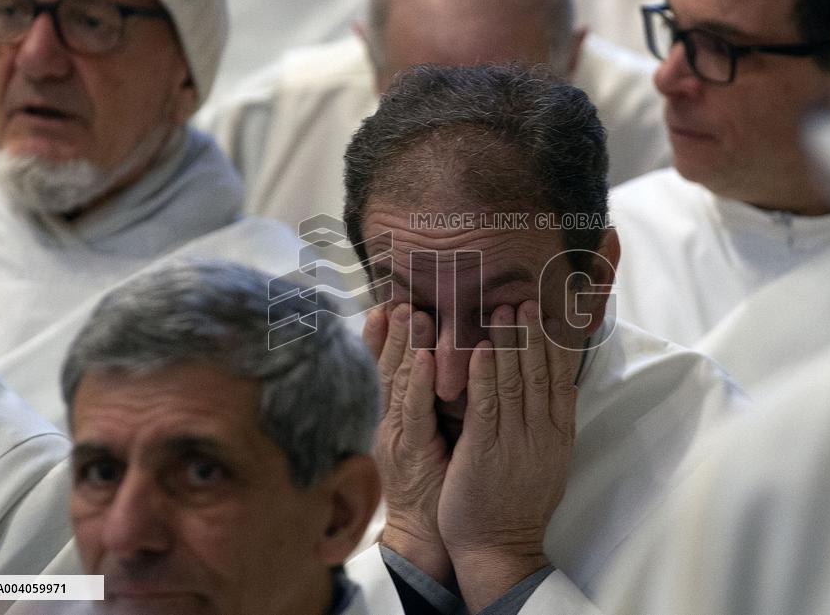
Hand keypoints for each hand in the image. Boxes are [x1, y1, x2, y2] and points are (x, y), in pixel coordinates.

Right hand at [363, 304, 452, 584]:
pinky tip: (424, 357)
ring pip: (399, 380)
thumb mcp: (430, 433)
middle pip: (388, 365)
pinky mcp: (411, 451)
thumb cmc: (435, 483)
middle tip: (398, 295)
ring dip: (404, 345)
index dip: (388, 334)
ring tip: (410, 311)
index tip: (391, 301)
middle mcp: (390, 420)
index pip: (389, 366)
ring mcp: (397, 434)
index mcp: (396, 415)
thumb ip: (430, 400)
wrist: (427, 534)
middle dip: (393, 330)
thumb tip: (441, 363)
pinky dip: (418, 382)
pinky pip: (415, 410)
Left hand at [437, 300, 576, 611]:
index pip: (562, 379)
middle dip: (532, 334)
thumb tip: (566, 386)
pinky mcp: (485, 451)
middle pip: (540, 374)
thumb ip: (554, 423)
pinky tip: (481, 349)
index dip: (556, 344)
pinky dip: (485, 375)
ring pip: (515, 382)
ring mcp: (515, 442)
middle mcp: (541, 434)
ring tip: (503, 311)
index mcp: (558, 435)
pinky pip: (487, 406)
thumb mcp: (550, 461)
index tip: (550, 313)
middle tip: (524, 300)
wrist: (500, 547)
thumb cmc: (519, 504)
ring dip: (509, 344)